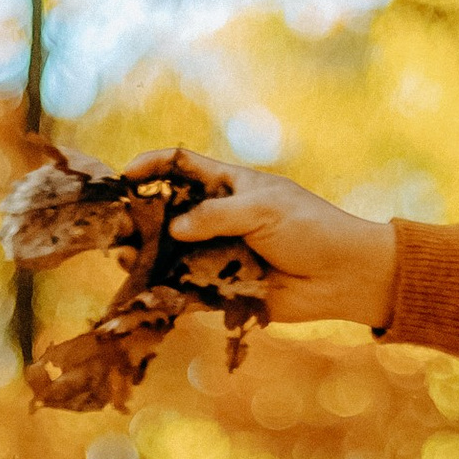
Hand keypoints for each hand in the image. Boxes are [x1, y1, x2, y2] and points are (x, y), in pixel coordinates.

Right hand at [127, 148, 398, 330]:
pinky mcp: (224, 289)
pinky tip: (147, 292)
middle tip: (115, 227)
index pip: (182, 167)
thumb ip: (216, 216)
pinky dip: (169, 292)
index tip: (124, 176)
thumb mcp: (262, 210)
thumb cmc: (310, 229)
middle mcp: (219, 219)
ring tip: (125, 260)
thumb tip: (173, 228)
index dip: (152, 166)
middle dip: (141, 218)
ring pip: (173, 255)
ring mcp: (219, 254)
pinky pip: (189, 291)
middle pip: (169, 213)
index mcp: (229, 186)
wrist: (343, 277)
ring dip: (148, 258)